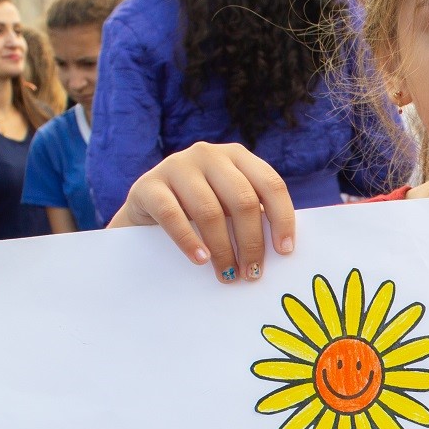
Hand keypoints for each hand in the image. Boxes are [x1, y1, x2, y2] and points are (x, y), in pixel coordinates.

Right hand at [106, 140, 296, 283]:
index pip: (270, 184)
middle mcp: (209, 154)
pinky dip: (189, 241)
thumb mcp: (227, 205)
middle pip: (242, 200)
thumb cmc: (197, 212)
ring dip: (223, 249)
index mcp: (237, 156)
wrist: (144, 210)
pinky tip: (200, 260)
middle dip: (251, 242)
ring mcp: (177, 166)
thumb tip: (281, 251)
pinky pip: (172, 215)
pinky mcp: (148, 185)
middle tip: (252, 274)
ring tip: (227, 275)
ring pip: (209, 210)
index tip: (284, 252)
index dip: (282, 218)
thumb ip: (250, 216)